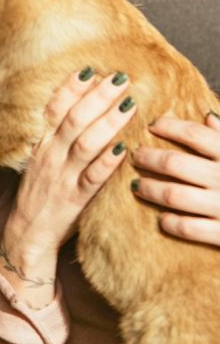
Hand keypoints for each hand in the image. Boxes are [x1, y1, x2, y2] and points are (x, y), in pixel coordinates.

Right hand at [0, 69, 136, 305]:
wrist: (25, 235)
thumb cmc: (38, 198)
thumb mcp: (40, 164)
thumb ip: (57, 141)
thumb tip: (80, 114)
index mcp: (41, 147)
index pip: (53, 111)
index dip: (70, 89)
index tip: (89, 70)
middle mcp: (49, 158)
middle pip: (73, 120)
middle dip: (96, 97)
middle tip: (118, 78)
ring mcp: (61, 178)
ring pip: (84, 144)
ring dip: (107, 122)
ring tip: (128, 104)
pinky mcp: (73, 199)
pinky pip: (92, 178)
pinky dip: (107, 162)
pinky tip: (124, 148)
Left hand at [131, 112, 219, 246]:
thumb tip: (207, 116)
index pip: (194, 134)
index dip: (169, 126)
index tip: (152, 125)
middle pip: (174, 163)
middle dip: (148, 157)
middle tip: (135, 155)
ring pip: (172, 195)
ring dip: (150, 189)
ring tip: (136, 185)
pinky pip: (187, 227)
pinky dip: (170, 222)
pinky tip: (162, 219)